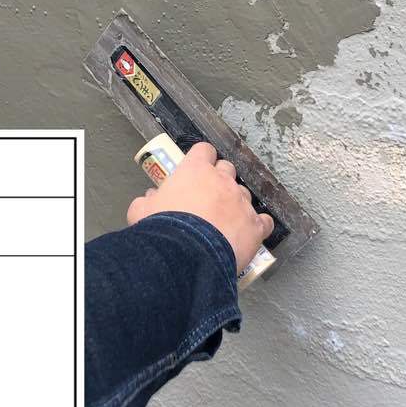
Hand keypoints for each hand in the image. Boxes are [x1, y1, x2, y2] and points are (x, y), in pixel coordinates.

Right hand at [127, 142, 271, 272]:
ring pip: (245, 193)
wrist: (187, 255)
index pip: (204, 150)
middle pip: (227, 168)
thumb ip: (148, 201)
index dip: (201, 159)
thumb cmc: (162, 228)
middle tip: (209, 196)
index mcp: (195, 170)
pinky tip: (249, 233)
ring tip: (226, 221)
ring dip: (237, 203)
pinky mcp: (255, 225)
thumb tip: (151, 198)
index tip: (197, 169)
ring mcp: (241, 201)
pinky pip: (264, 221)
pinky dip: (258, 225)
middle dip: (220, 179)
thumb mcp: (141, 211)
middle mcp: (223, 180)